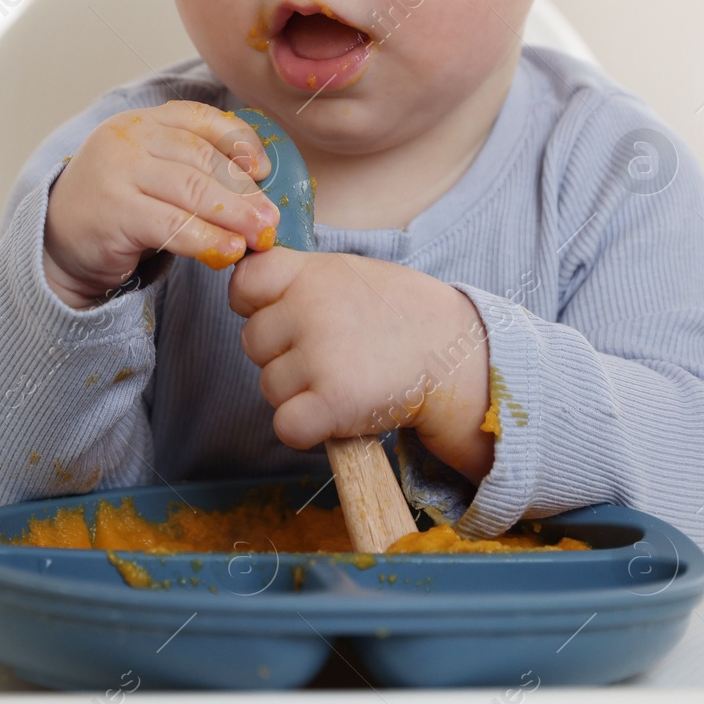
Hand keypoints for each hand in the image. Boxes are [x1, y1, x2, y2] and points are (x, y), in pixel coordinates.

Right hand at [43, 101, 280, 308]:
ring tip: (260, 236)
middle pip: (202, 158)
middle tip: (272, 219)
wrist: (57, 242)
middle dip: (244, 190)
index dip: (240, 142)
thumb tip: (258, 185)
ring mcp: (118, 172)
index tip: (264, 170)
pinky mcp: (114, 211)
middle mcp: (129, 139)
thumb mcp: (152, 175)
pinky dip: (207, 239)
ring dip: (234, 215)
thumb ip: (193, 169)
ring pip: (192, 190)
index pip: (201, 120)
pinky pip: (173, 225)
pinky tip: (228, 251)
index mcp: (143, 122)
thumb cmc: (117, 208)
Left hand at [229, 248, 495, 480]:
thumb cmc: (401, 316)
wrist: (458, 354)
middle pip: (253, 343)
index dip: (253, 305)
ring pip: (269, 387)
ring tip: (343, 381)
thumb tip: (250, 290)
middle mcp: (310, 309)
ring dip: (297, 393)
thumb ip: (302, 280)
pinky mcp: (333, 401)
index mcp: (312, 273)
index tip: (279, 316)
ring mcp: (320, 355)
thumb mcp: (350, 274)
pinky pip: (286, 426)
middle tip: (329, 356)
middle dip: (282, 355)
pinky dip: (306, 430)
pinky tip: (335, 416)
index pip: (245, 283)